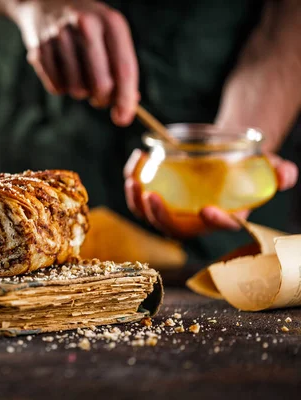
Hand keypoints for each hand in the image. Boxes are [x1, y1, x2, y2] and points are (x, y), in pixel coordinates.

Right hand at [7, 0, 138, 125]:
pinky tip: (61, 71)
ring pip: (77, 89)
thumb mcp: (109, 35)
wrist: (43, 2)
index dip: (126, 99)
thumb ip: (121, 67)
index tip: (123, 118)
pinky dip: (61, 87)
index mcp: (111, 21)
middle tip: (99, 99)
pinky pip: (56, 87)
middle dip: (102, 99)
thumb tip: (128, 106)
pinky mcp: (39, 48)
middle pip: (101, 84)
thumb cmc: (86, 26)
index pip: (124, 69)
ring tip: (78, 75)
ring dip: (80, 91)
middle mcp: (86, 25)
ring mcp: (60, 35)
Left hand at [123, 149, 298, 238]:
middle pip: (174, 228)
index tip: (208, 210)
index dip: (215, 222)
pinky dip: (133, 179)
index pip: (219, 226)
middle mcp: (193, 220)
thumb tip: (286, 173)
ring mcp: (172, 210)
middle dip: (160, 216)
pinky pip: (139, 196)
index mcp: (222, 218)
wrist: (223, 156)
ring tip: (133, 182)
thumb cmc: (245, 167)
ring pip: (150, 216)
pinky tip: (135, 160)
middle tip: (150, 196)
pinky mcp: (156, 197)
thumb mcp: (265, 166)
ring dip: (137, 204)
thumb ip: (277, 172)